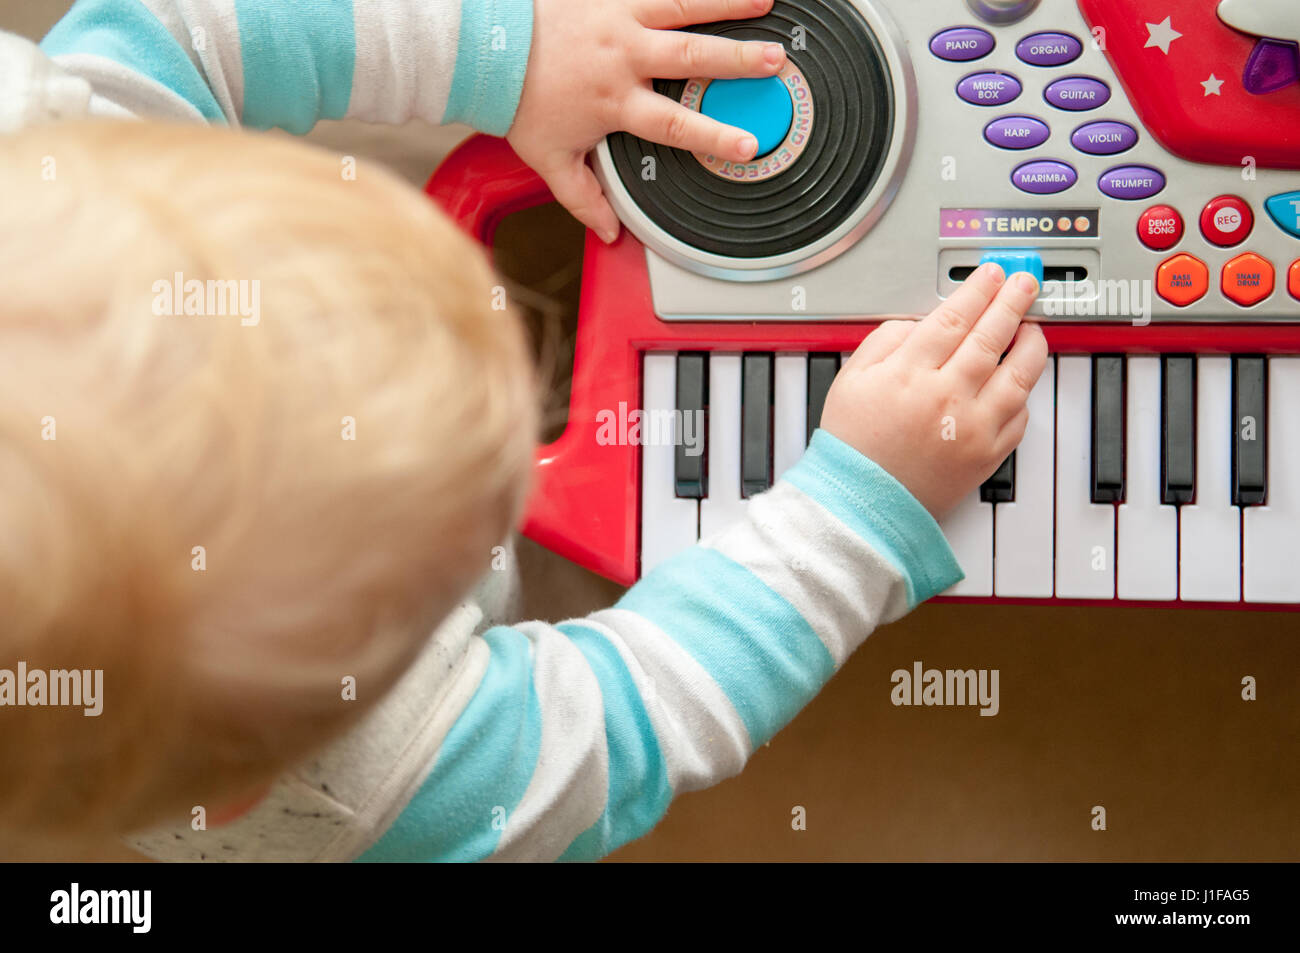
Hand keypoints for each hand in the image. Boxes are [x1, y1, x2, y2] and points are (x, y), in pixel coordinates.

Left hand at [507, 0, 786, 241]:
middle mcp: (624, 56)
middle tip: (776, 61)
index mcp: (616, 102)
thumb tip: (610, 232)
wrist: (489, 48)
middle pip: (692, 58)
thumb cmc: (519, 101)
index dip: (714, 136)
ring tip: (766, 0)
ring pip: (683, 6)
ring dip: (727, 3)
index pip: (674, 125)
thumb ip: (584, 199)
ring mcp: (619, 17)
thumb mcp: (549, 160)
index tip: (748, 144)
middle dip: (738, 60)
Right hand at [819, 264, 1048, 521]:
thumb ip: (885, 341)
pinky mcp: (988, 456)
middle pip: (991, 336)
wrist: (862, 505)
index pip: (954, 318)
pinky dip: (1023, 394)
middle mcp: (947, 397)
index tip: (991, 275)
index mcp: (910, 374)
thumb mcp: (851, 380)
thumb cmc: (853, 446)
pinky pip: (1019, 417)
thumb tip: (920, 324)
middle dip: (1012, 302)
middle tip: (1023, 283)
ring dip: (1031, 344)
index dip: (978, 290)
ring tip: (1031, 328)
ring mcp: (973, 428)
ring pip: (1019, 375)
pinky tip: (1019, 379)